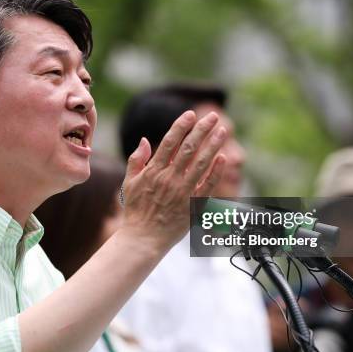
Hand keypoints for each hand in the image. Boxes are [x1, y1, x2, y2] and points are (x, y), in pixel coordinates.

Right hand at [120, 110, 227, 251]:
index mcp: (153, 171)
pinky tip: (223, 158)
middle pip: (188, 148)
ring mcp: (183, 192)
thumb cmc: (136, 210)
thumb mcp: (129, 182)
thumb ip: (136, 160)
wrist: (143, 238)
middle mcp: (169, 179)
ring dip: (213, 145)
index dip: (181, 126)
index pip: (170, 142)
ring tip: (222, 130)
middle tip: (212, 116)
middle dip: (201, 129)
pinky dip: (216, 171)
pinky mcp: (193, 205)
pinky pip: (208, 185)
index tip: (191, 114)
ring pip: (201, 163)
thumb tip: (145, 140)